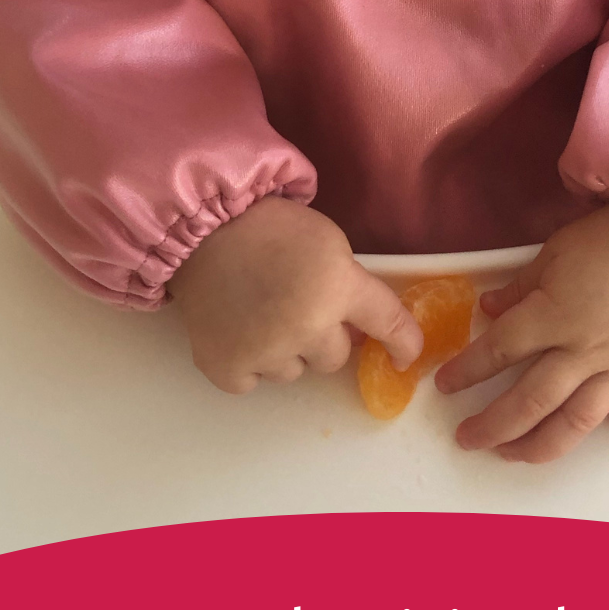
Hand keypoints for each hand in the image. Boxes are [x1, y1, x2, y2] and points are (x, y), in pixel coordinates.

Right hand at [170, 195, 422, 392]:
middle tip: (296, 306)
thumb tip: (358, 328)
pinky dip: (247, 363)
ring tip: (260, 312)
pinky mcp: (225, 366)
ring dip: (284, 351)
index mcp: (337, 286)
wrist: (201, 227)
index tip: (406, 358)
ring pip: (292, 372)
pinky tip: (238, 330)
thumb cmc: (268, 226)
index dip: (403, 343)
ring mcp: (264, 351)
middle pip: (334, 358)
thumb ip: (348, 284)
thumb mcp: (327, 240)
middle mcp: (306, 326)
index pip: (387, 323)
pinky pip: (252, 383)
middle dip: (322, 337)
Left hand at [435, 202, 608, 462]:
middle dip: (494, 426)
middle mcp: (583, 350)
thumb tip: (489, 309)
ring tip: (516, 455)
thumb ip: (520, 288)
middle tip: (468, 438)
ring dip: (543, 444)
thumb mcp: (553, 252)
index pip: (498, 352)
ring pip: (578, 420)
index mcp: (552, 317)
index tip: (446, 386)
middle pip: (530, 401)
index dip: (467, 371)